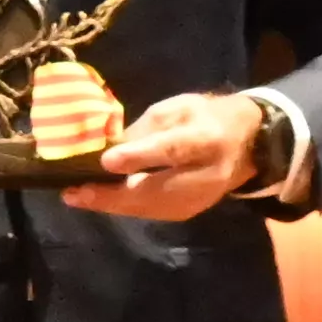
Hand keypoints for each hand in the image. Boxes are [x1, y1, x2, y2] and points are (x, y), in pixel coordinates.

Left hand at [69, 88, 272, 220]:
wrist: (245, 145)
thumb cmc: (204, 118)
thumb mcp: (177, 109)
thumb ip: (147, 129)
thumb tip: (111, 148)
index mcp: (207, 139)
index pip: (172, 150)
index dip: (139, 157)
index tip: (106, 161)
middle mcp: (206, 175)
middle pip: (156, 189)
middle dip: (112, 193)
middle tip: (75, 192)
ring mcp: (199, 199)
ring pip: (150, 206)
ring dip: (112, 204)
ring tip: (77, 197)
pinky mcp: (190, 212)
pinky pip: (151, 212)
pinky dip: (124, 206)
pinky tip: (99, 200)